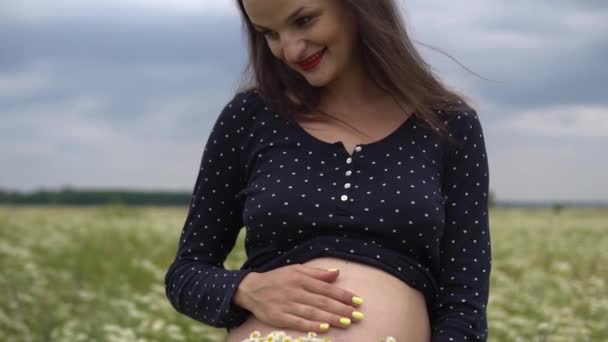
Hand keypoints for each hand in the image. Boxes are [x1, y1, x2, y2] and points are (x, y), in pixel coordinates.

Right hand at [235, 264, 362, 332]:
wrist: (251, 289)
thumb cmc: (278, 279)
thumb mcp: (296, 270)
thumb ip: (317, 273)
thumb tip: (337, 272)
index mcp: (300, 279)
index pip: (326, 288)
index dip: (343, 295)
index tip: (358, 301)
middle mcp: (295, 291)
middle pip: (322, 302)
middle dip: (341, 309)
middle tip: (358, 315)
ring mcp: (286, 305)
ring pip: (312, 313)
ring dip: (330, 318)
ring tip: (347, 322)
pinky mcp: (278, 317)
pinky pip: (297, 322)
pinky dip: (311, 326)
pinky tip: (324, 328)